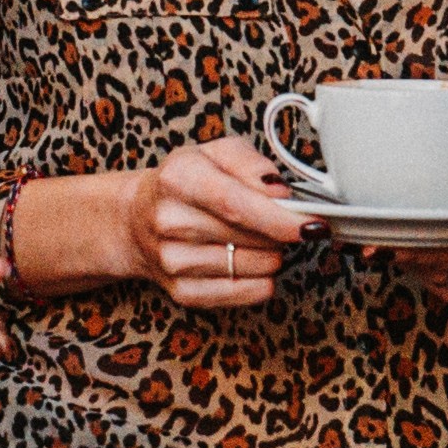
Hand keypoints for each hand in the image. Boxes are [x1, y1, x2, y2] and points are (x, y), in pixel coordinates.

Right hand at [108, 135, 332, 309]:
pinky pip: (246, 294)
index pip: (237, 205)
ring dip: (272, 254)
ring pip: (256, 268)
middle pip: (253, 238)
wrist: (136, 218)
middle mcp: (170, 221)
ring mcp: (174, 262)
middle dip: (282, 232)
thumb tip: (280, 193)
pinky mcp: (182, 292)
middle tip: (283, 221)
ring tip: (256, 237)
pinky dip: (262, 280)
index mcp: (179, 178)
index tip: (312, 223)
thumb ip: (251, 163)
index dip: (280, 218)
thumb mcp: (215, 153)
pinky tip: (249, 260)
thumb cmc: (183, 182)